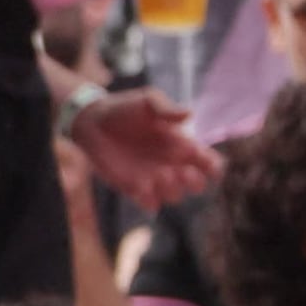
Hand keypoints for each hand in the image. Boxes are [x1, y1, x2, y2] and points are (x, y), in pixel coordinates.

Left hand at [66, 87, 212, 208]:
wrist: (93, 121)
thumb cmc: (125, 108)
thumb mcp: (148, 101)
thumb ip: (168, 109)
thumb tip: (190, 114)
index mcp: (181, 144)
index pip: (206, 161)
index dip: (212, 166)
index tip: (206, 163)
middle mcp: (170, 164)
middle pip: (196, 184)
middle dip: (195, 182)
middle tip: (182, 172)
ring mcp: (153, 177)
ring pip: (174, 196)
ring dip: (172, 190)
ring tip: (161, 174)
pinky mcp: (133, 187)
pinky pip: (150, 204)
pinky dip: (150, 201)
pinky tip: (142, 188)